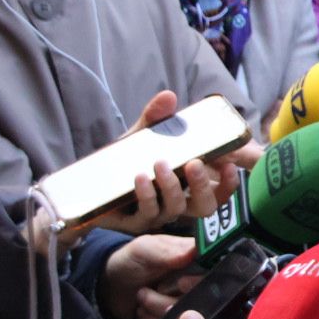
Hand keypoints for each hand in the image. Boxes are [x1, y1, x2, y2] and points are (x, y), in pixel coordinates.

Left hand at [42, 92, 244, 246]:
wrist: (88, 183)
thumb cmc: (124, 160)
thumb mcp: (142, 136)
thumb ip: (156, 118)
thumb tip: (168, 97)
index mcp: (187, 184)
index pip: (220, 190)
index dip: (230, 183)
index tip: (229, 164)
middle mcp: (177, 202)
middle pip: (206, 206)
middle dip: (204, 185)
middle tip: (195, 164)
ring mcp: (158, 214)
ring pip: (177, 209)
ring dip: (171, 186)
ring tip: (158, 164)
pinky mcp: (135, 221)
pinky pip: (147, 213)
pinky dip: (146, 194)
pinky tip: (139, 177)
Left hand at [98, 234, 201, 318]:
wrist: (110, 286)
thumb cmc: (131, 261)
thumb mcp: (145, 249)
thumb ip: (167, 251)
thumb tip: (194, 251)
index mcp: (197, 261)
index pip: (215, 273)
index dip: (199, 281)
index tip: (182, 283)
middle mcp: (197, 284)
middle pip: (201, 300)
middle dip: (170, 299)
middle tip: (148, 290)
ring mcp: (186, 305)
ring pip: (185, 318)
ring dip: (157, 309)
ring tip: (140, 296)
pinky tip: (141, 311)